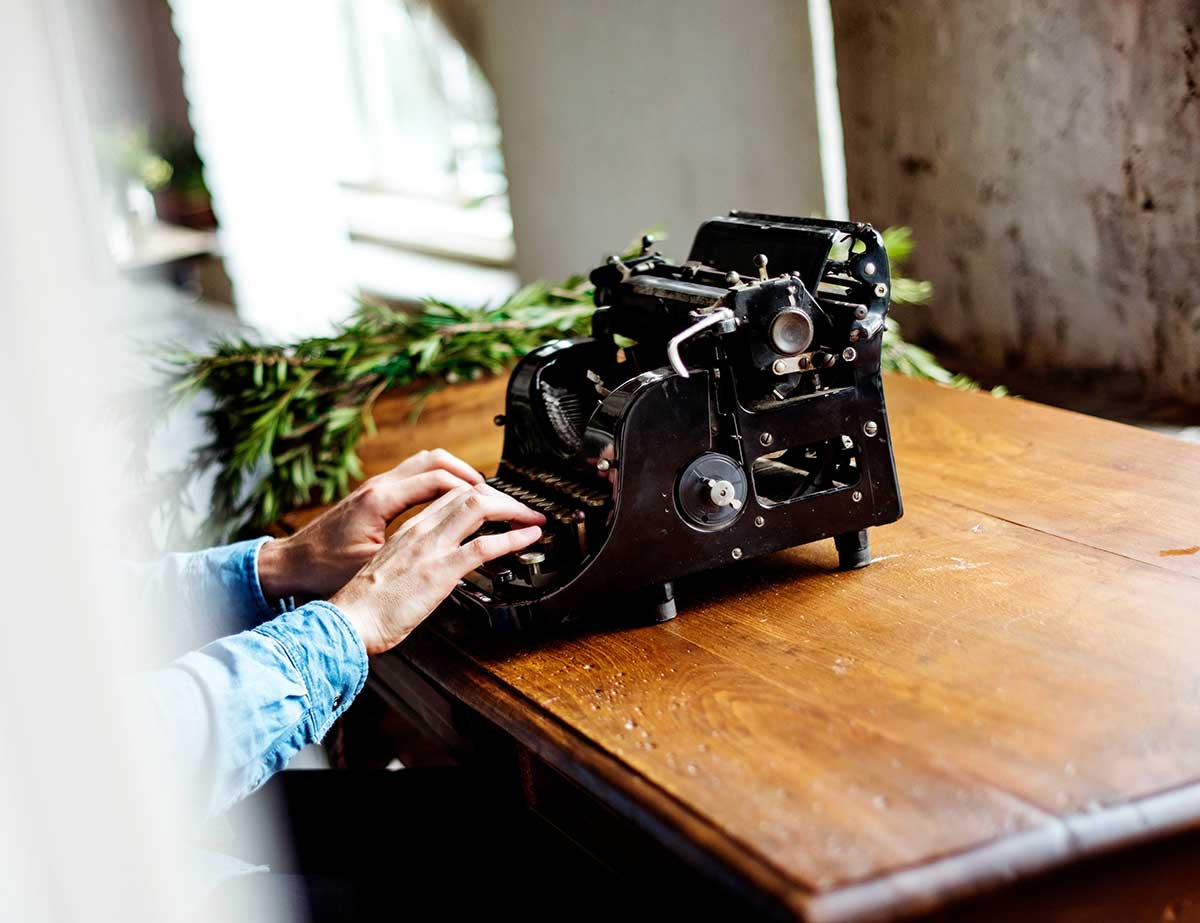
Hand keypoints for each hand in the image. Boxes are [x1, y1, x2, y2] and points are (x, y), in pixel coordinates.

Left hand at [257, 449, 483, 600]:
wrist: (289, 565)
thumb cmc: (322, 571)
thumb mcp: (371, 569)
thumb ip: (409, 558)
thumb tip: (446, 562)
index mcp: (381, 501)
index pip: (442, 482)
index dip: (478, 493)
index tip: (500, 506)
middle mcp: (380, 486)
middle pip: (438, 462)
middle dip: (474, 476)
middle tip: (500, 496)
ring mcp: (376, 486)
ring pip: (427, 462)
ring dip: (457, 474)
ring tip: (481, 494)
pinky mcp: (374, 495)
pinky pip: (417, 475)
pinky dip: (440, 482)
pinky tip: (451, 501)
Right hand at [330, 482, 544, 654]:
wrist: (348, 621)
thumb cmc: (364, 607)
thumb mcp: (392, 573)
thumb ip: (416, 563)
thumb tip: (438, 571)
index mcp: (408, 531)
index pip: (449, 495)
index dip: (479, 495)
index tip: (498, 506)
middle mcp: (420, 531)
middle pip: (467, 493)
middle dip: (502, 497)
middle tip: (522, 510)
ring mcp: (431, 548)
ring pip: (478, 507)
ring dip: (512, 509)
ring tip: (532, 517)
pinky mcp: (440, 571)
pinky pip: (484, 546)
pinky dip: (513, 538)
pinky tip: (529, 537)